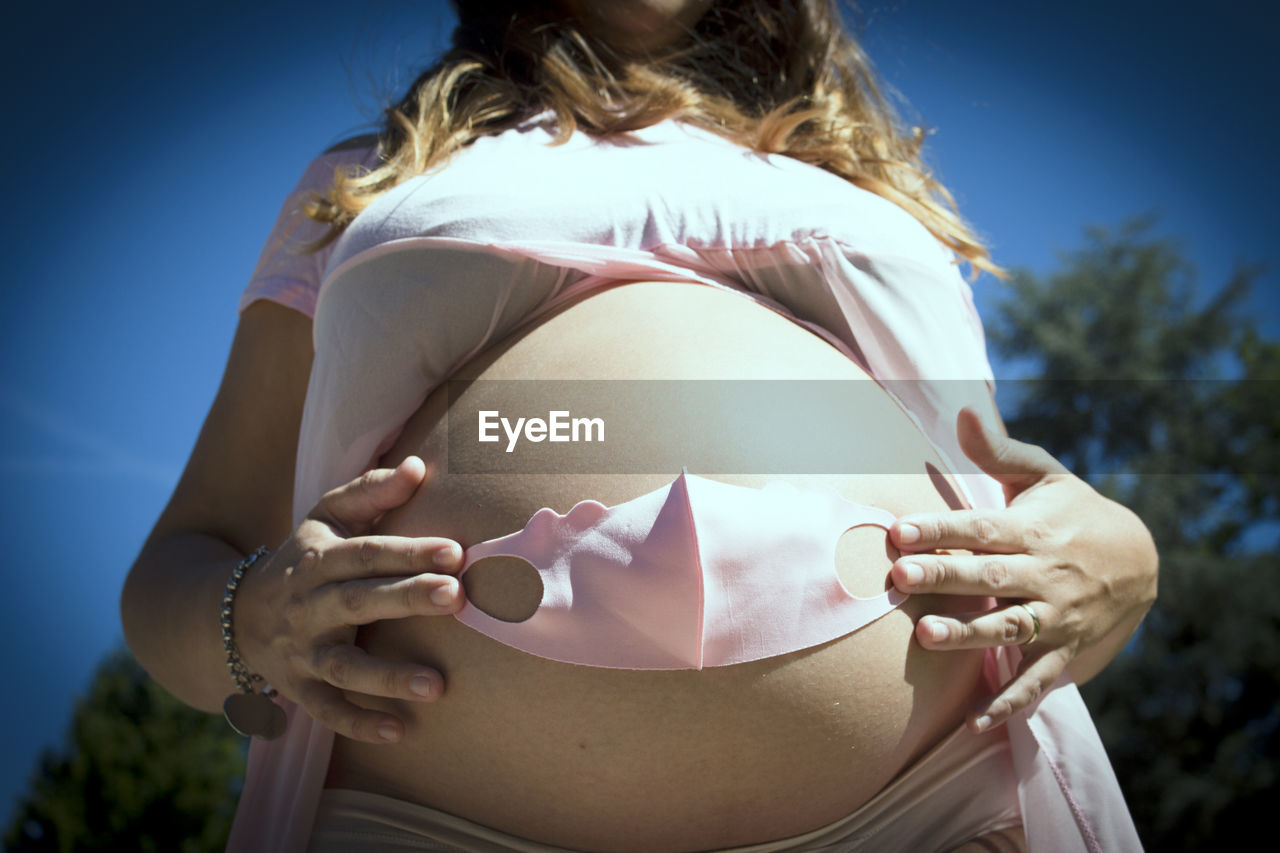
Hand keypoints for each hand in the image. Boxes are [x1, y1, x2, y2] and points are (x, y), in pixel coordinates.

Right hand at [232, 456, 465, 743]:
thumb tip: (420, 467)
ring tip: (438, 686)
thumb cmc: (304, 558)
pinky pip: (328, 711)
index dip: (410, 552)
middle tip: (456, 596)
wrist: (232, 613)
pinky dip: (359, 723)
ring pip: (345, 666)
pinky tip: (400, 731)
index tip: (455, 552)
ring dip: (389, 677)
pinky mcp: (300, 690)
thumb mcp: (326, 518)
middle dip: (407, 599)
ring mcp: (302, 652)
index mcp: (320, 559)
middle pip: (360, 602)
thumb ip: (370, 493)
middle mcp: (309, 606)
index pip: (368, 553)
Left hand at [889, 407, 1157, 731]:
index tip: (899, 529)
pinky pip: (1035, 682)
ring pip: (1008, 628)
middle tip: (899, 577)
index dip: (940, 528)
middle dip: (944, 577)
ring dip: (968, 635)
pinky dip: (1009, 704)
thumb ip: (997, 451)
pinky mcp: (1062, 653)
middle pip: (988, 576)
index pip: (980, 527)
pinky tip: (975, 722)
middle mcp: (1042, 575)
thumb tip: (964, 410)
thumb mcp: (1044, 476)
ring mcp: (1054, 618)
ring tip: (925, 636)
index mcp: (1031, 530)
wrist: (1143, 563)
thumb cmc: (1073, 512)